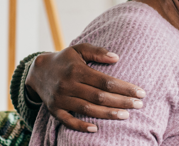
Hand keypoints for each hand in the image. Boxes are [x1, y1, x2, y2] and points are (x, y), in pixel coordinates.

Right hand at [25, 43, 145, 132]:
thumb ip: (97, 52)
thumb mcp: (79, 49)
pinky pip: (68, 121)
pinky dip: (81, 126)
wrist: (38, 71)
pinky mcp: (54, 109)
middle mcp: (68, 84)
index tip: (140, 92)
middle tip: (139, 105)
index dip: (124, 88)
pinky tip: (96, 129)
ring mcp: (61, 98)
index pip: (105, 81)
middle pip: (99, 96)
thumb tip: (117, 57)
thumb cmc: (65, 59)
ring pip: (87, 109)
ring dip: (107, 114)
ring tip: (125, 116)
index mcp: (76, 69)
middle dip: (121, 101)